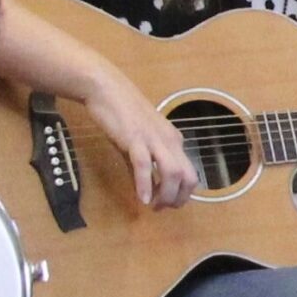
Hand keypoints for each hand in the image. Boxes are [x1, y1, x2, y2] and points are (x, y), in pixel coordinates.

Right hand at [83, 64, 199, 209]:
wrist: (106, 88)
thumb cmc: (122, 114)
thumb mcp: (137, 143)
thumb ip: (141, 168)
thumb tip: (143, 193)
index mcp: (173, 140)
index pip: (190, 173)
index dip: (181, 194)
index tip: (166, 204)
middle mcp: (169, 140)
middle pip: (188, 177)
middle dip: (178, 199)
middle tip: (161, 208)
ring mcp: (153, 138)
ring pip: (172, 173)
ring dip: (165, 196)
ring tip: (153, 206)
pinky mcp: (135, 138)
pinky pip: (145, 165)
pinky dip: (145, 185)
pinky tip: (141, 198)